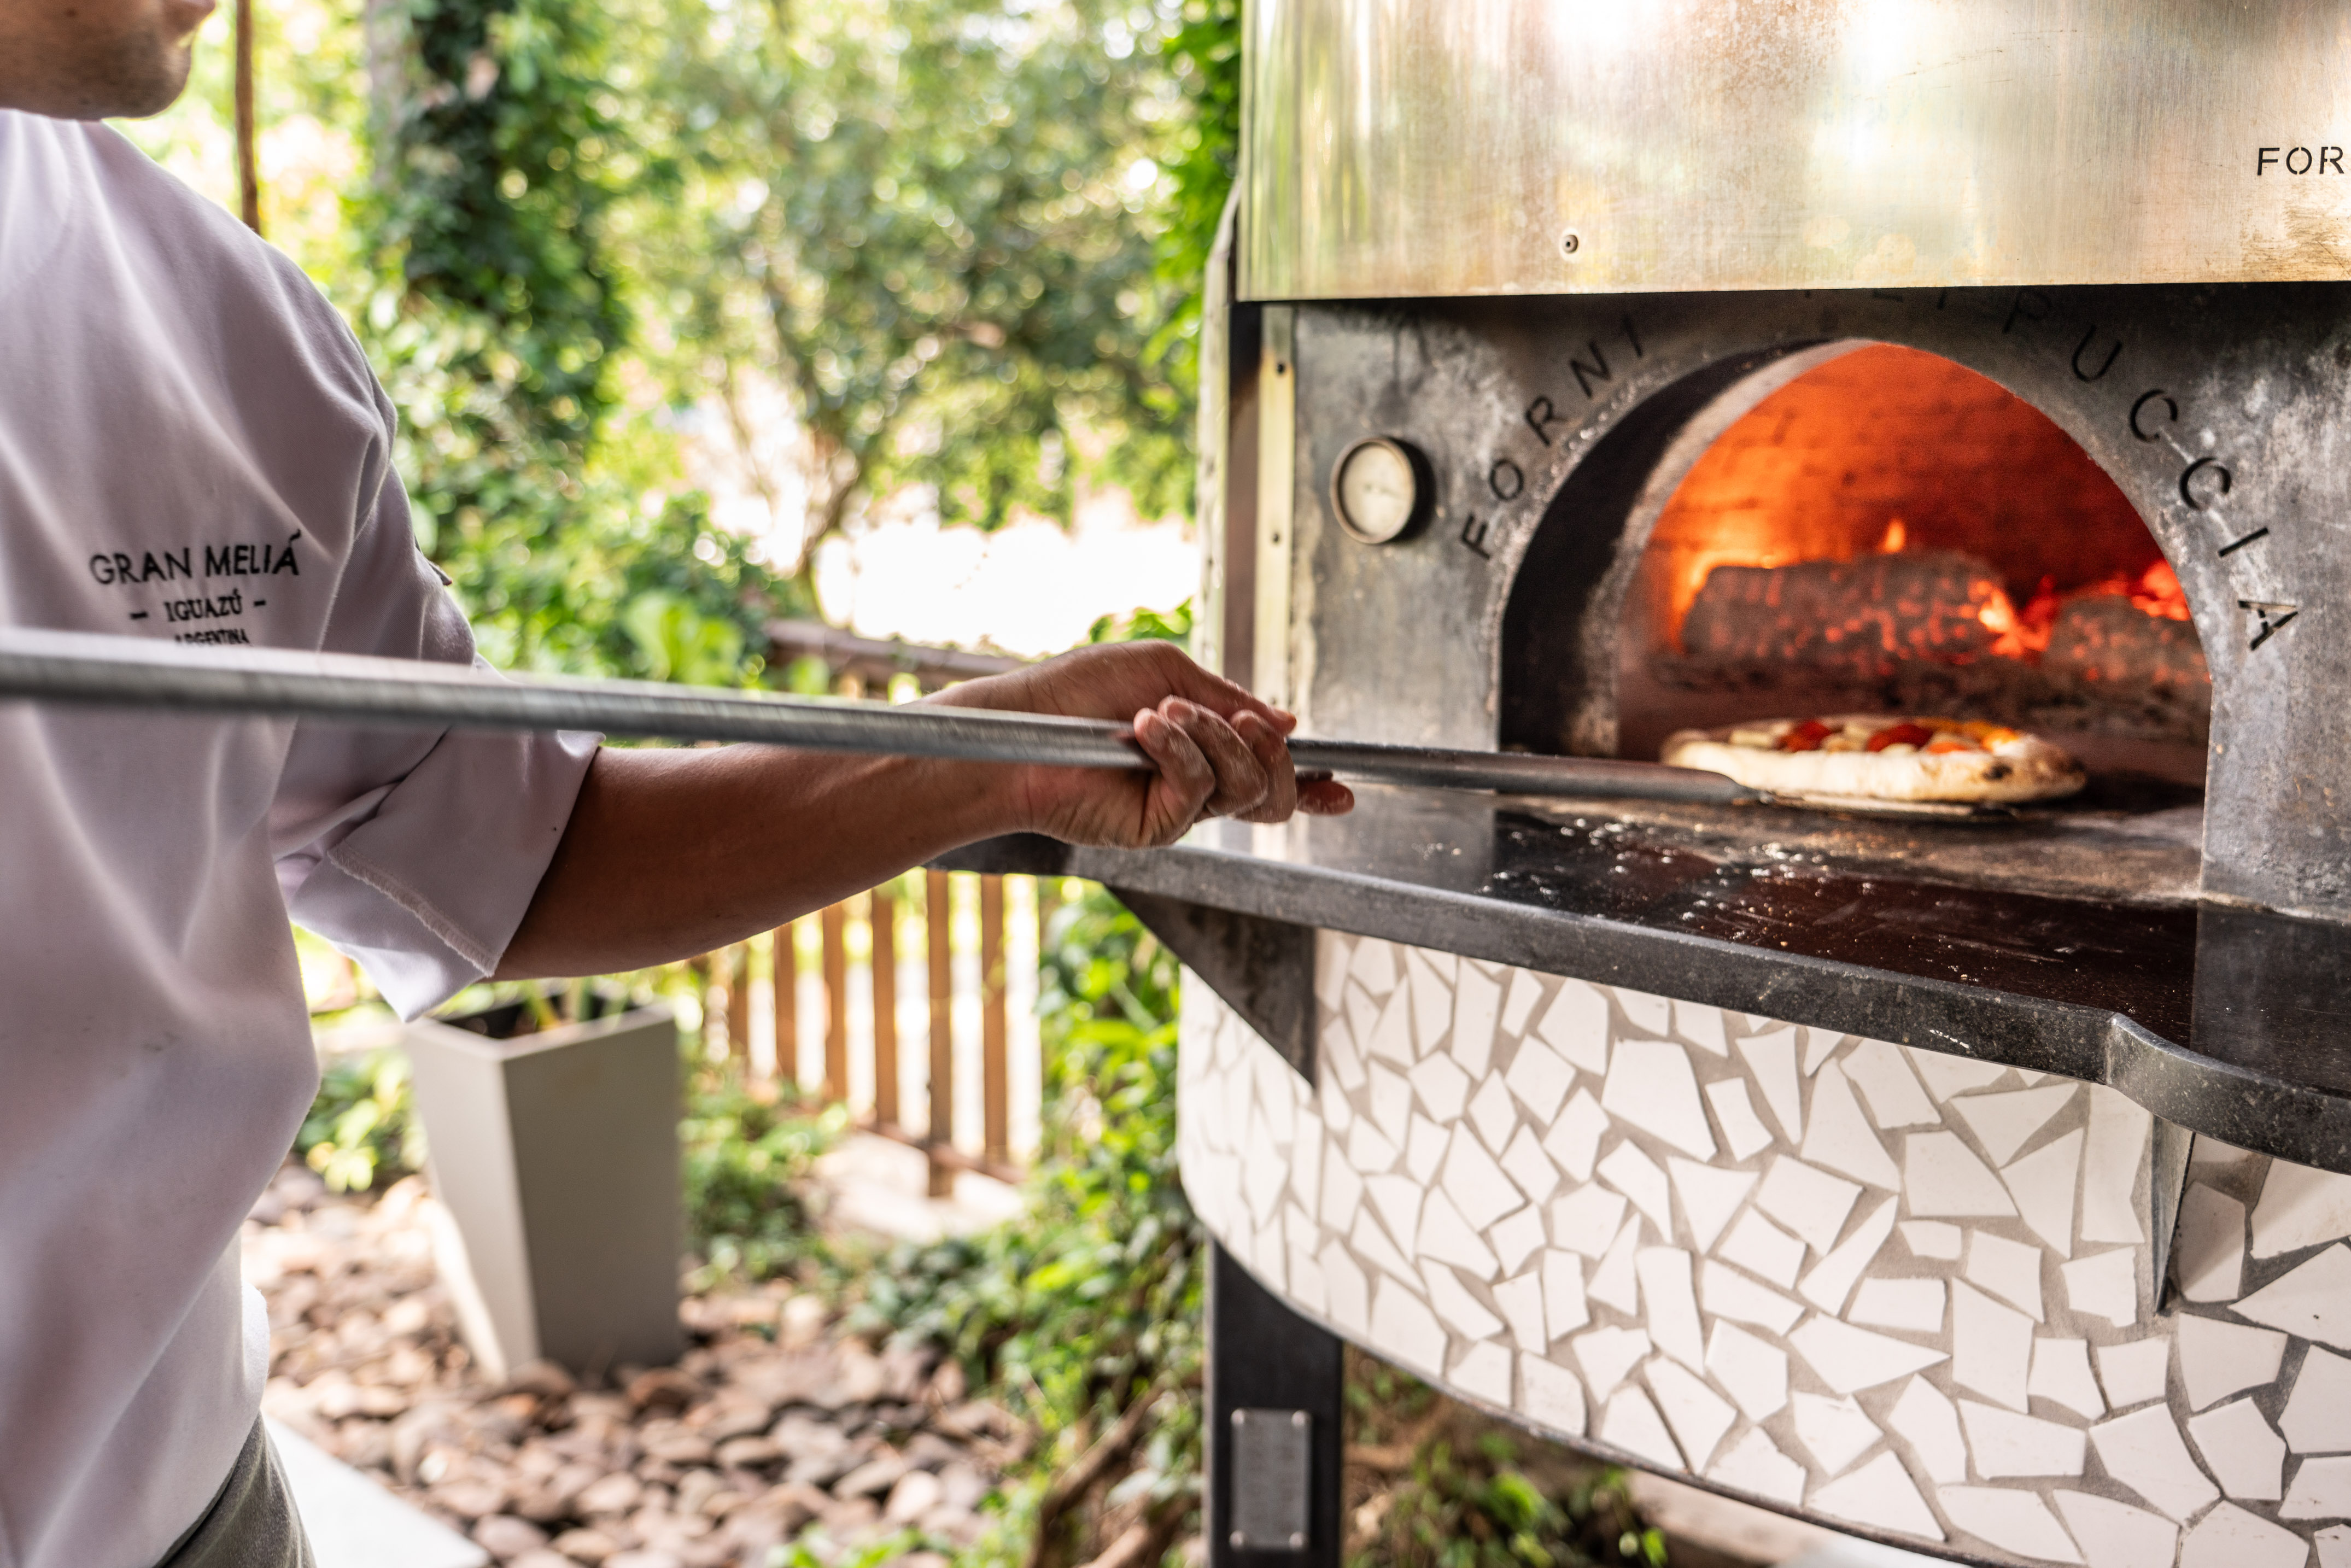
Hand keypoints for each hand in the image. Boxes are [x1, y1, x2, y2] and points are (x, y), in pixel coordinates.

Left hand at [928, 640, 1354, 847]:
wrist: (1020, 726)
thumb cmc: (1076, 692)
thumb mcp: (1165, 671)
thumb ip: (1229, 697)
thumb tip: (1288, 721)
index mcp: (1203, 748)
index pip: (1268, 774)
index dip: (1311, 785)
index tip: (1344, 790)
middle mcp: (1197, 785)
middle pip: (1274, 791)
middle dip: (1273, 752)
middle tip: (1247, 720)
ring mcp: (1178, 810)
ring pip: (1248, 791)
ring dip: (1218, 739)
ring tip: (1165, 712)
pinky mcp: (1155, 827)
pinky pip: (1202, 792)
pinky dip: (1182, 751)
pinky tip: (1147, 728)